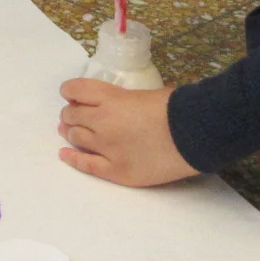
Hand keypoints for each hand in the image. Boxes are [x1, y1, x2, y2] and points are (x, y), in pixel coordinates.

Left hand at [56, 81, 197, 185]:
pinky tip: (64, 154)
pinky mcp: (116, 170)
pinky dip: (72, 158)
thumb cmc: (177, 108)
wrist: (194, 134)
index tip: (72, 94)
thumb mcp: (145, 92)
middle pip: (72, 115)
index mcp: (110, 97)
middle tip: (74, 115)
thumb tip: (118, 104)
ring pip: (76, 137)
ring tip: (69, 130)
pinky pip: (86, 165)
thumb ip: (124, 98)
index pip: (75, 90)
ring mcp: (106, 147)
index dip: (70, 91)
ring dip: (71, 132)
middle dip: (71, 113)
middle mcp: (101, 121)